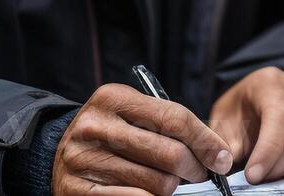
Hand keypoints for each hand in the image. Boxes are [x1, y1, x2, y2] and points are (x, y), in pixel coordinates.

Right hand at [51, 83, 233, 195]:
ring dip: (172, 187)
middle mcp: (94, 126)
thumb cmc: (110, 134)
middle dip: (195, 169)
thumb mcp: (132, 116)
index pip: (175, 118)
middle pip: (170, 154)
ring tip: (168, 182)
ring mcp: (83, 160)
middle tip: (199, 174)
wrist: (60, 154)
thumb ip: (168, 126)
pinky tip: (150, 193)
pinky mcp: (76, 191)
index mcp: (112, 98)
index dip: (206, 141)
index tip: (223, 158)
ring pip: (157, 183)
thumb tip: (217, 154)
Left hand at [208, 66, 283, 181]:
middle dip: (280, 167)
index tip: (253, 176)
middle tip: (261, 181)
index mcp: (271, 81)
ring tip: (273, 173)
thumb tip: (221, 165)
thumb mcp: (222, 124)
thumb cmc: (240, 115)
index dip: (268, 151)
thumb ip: (221, 144)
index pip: (279, 117)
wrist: (257, 105)